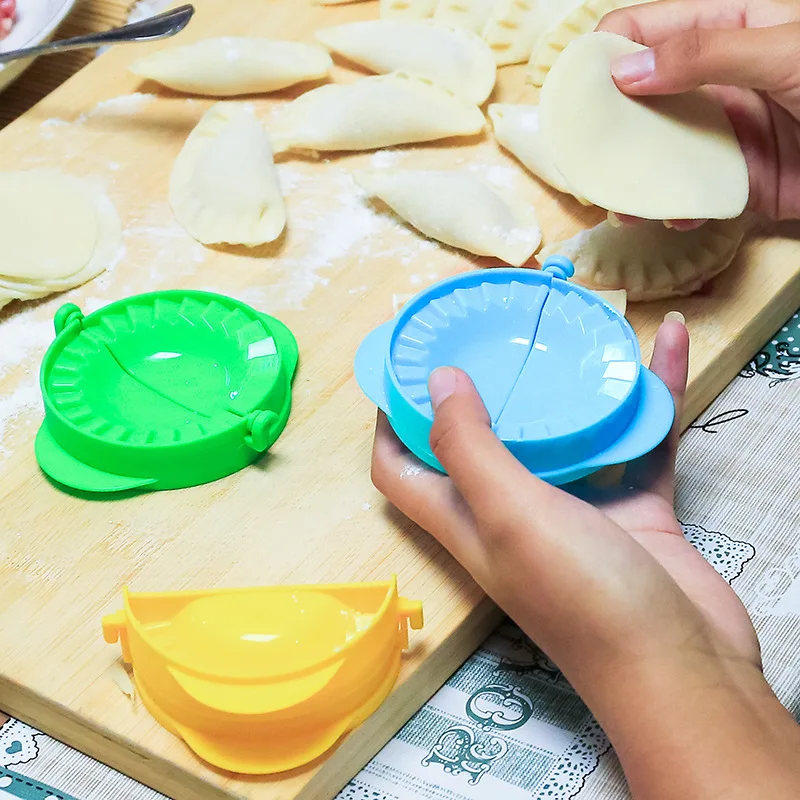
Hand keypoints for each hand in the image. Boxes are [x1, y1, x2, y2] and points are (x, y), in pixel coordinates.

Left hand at [371, 316, 799, 797]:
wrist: (682, 666)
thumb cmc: (582, 594)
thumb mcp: (508, 514)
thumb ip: (468, 446)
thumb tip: (436, 380)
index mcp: (465, 520)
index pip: (399, 472)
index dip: (387, 425)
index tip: (400, 366)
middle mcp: (511, 515)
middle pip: (479, 445)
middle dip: (478, 390)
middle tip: (489, 329)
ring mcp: (575, 512)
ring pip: (564, 435)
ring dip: (569, 387)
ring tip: (572, 327)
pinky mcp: (633, 510)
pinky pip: (637, 441)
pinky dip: (650, 399)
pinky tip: (669, 347)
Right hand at [598, 0, 799, 222]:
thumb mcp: (784, 49)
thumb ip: (704, 53)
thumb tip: (624, 71)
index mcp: (725, 27)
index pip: (643, 32)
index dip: (602, 56)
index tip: (572, 93)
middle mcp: (716, 82)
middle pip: (639, 99)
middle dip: (605, 127)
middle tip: (582, 156)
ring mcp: (725, 134)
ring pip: (657, 154)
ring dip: (633, 177)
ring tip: (618, 199)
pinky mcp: (739, 182)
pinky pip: (692, 195)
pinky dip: (675, 208)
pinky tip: (673, 215)